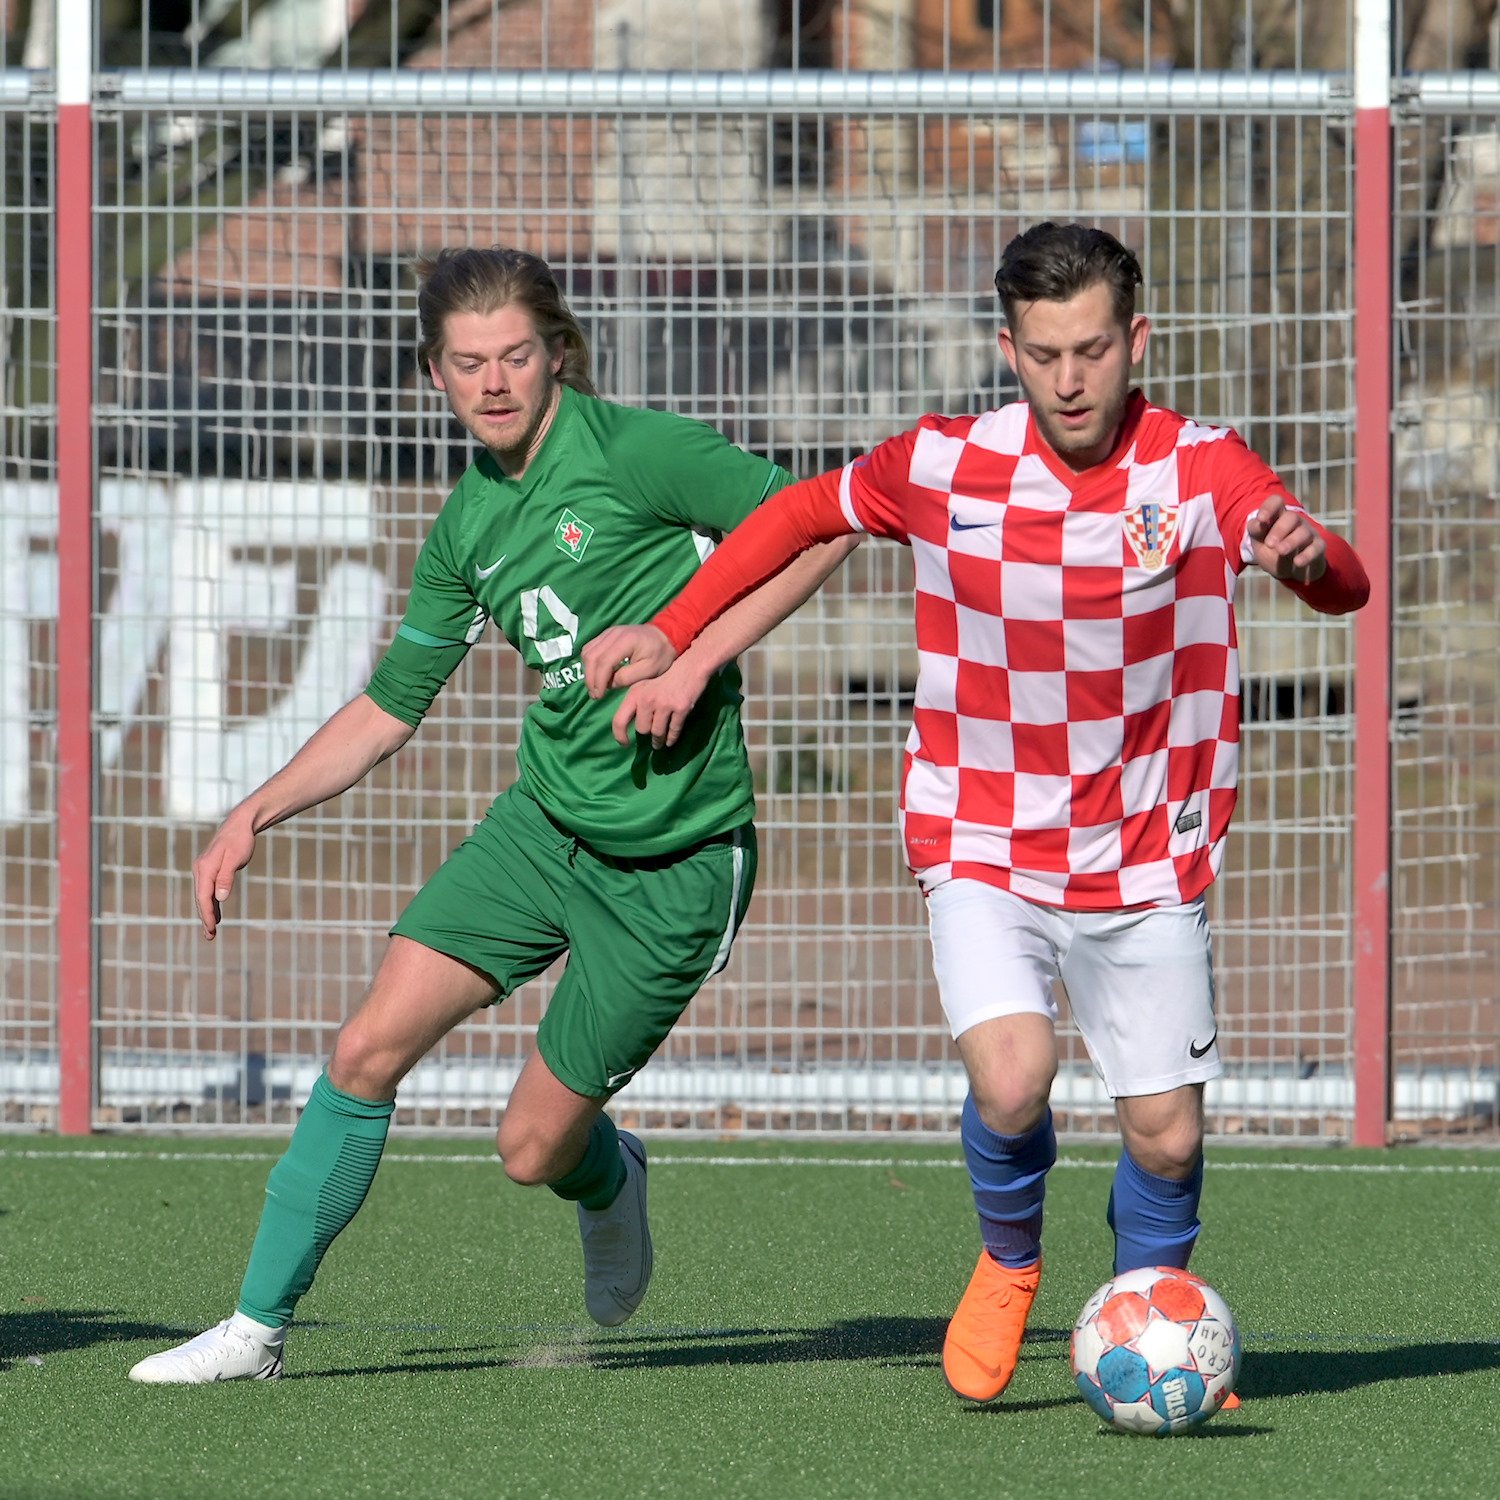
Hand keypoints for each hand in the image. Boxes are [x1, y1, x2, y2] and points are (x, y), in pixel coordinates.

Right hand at [192, 814, 257, 938]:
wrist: (240, 824)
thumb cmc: (240, 841)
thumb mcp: (235, 859)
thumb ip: (226, 878)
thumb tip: (219, 898)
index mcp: (205, 867)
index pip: (203, 896)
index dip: (207, 913)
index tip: (212, 928)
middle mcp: (200, 869)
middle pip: (201, 898)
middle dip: (205, 917)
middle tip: (210, 936)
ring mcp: (203, 869)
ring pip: (203, 895)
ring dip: (207, 912)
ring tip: (211, 930)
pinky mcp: (209, 869)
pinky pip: (208, 889)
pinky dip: (211, 902)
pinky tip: (216, 913)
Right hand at [581, 624, 677, 697]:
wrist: (665, 635)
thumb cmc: (660, 654)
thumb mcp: (650, 670)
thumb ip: (628, 677)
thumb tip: (609, 684)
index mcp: (626, 641)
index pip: (604, 661)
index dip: (598, 681)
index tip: (599, 696)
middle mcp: (613, 633)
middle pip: (591, 656)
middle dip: (590, 678)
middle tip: (596, 695)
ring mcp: (608, 632)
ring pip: (587, 652)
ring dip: (588, 671)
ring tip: (596, 687)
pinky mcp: (606, 634)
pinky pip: (590, 648)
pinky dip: (590, 663)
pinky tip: (597, 675)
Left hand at [610, 657, 712, 746]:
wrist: (690, 667)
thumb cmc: (665, 676)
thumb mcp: (644, 685)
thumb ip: (635, 702)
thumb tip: (630, 724)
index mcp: (634, 694)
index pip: (619, 720)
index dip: (619, 735)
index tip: (624, 743)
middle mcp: (647, 700)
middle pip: (642, 729)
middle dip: (647, 732)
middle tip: (651, 732)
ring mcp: (664, 705)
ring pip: (657, 733)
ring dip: (659, 740)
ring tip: (659, 743)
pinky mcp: (680, 709)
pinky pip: (674, 731)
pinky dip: (672, 739)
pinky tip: (670, 741)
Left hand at [1248, 494, 1325, 584]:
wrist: (1290, 571)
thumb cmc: (1272, 552)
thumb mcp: (1259, 542)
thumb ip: (1256, 531)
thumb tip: (1257, 523)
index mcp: (1278, 517)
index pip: (1276, 502)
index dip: (1269, 507)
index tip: (1261, 519)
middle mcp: (1295, 522)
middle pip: (1291, 517)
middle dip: (1280, 529)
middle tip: (1270, 544)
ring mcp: (1308, 533)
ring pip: (1303, 532)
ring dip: (1291, 541)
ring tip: (1280, 551)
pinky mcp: (1318, 547)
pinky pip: (1316, 548)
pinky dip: (1307, 555)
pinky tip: (1297, 562)